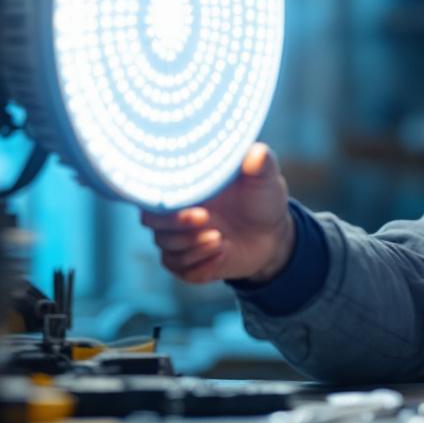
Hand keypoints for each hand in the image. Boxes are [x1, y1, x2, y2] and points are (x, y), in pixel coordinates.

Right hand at [140, 142, 293, 283]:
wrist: (274, 236)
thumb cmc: (263, 200)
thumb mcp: (266, 180)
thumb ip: (261, 164)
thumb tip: (256, 154)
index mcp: (187, 187)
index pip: (153, 190)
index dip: (161, 196)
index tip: (186, 198)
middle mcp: (177, 212)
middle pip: (150, 220)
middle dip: (175, 223)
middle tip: (206, 218)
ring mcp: (181, 238)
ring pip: (165, 247)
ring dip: (191, 246)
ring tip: (220, 238)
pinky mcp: (189, 262)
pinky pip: (179, 268)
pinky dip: (199, 265)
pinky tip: (221, 253)